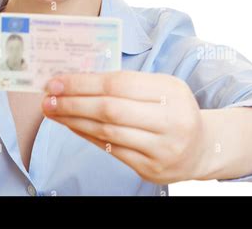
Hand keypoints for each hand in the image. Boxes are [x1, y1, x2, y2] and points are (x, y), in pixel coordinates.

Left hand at [41, 70, 206, 183]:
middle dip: (73, 102)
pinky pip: (111, 151)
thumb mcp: (161, 86)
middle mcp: (170, 121)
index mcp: (171, 92)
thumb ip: (127, 83)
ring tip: (53, 111)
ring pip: (106, 132)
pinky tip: (72, 126)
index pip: (119, 83)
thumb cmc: (175, 108)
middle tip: (48, 97)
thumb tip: (80, 81)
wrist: (202, 147)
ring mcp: (161, 149)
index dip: (84, 82)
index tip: (58, 80)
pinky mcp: (151, 170)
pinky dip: (87, 136)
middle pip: (110, 109)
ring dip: (74, 120)